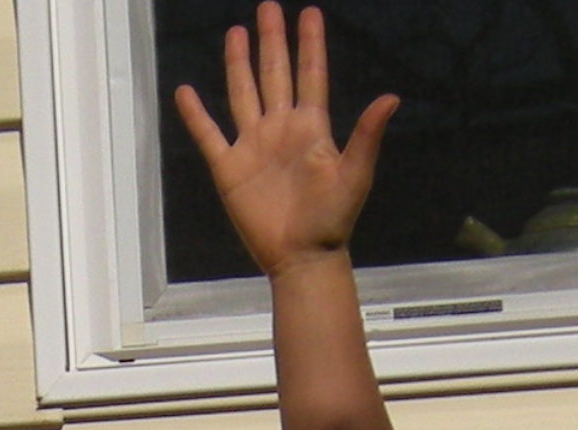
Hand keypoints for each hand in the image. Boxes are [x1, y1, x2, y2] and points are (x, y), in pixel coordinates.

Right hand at [171, 3, 398, 276]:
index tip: (309, 13)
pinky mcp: (229, 169)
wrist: (301, 256)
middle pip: (274, 74)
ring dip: (239, 64)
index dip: (310, 44)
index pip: (310, 75)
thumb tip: (391, 97)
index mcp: (311, 128)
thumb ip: (367, 134)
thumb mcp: (355, 174)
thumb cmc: (332, 219)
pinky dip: (196, 115)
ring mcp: (253, 146)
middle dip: (272, 41)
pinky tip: (186, 92)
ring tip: (235, 33)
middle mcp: (280, 129)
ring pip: (243, 94)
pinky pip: (209, 135)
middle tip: (268, 7)